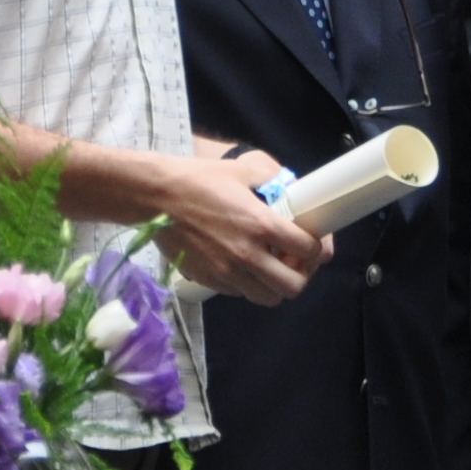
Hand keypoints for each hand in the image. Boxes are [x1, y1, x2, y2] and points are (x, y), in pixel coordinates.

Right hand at [152, 149, 327, 303]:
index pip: (307, 251)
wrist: (155, 196)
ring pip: (267, 297)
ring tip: (270, 267)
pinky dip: (248, 284)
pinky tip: (243, 264)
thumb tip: (292, 192)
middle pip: (292, 287)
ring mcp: (227, 272)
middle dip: (300, 275)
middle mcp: (248, 255)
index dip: (316, 249)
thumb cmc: (198, 179)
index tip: (312, 244)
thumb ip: (272, 183)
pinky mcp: (208, 280)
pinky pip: (239, 292)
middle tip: (294, 261)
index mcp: (261, 224)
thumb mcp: (242, 171)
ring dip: (274, 285)